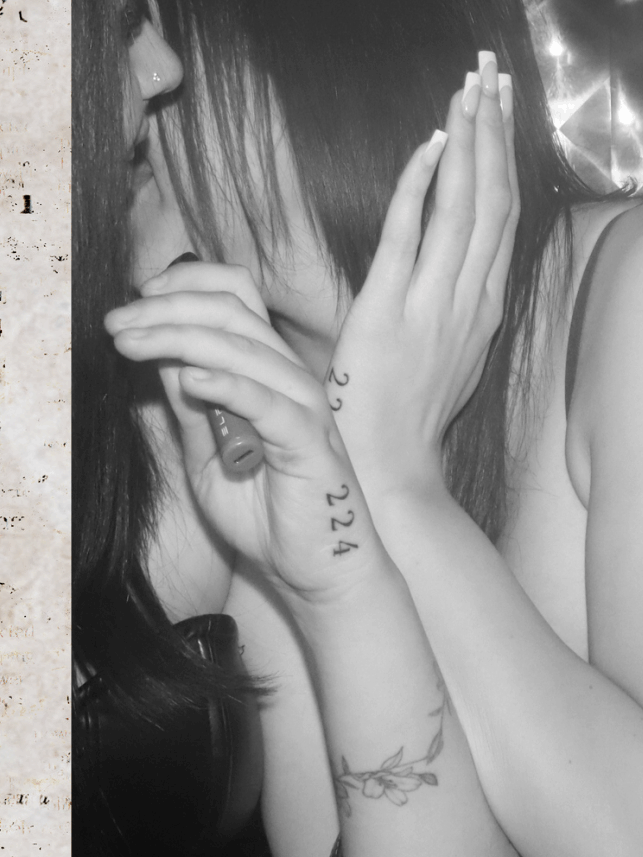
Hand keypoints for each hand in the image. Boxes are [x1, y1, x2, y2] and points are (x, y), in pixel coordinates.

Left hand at [105, 261, 380, 610]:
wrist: (312, 570)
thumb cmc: (264, 513)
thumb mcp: (205, 453)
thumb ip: (188, 406)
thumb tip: (159, 356)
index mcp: (268, 370)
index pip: (235, 298)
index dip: (184, 286)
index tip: (134, 300)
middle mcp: (289, 376)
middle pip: (230, 311)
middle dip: (165, 309)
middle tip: (116, 323)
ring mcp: (302, 405)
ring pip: (241, 347)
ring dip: (177, 337)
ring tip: (129, 343)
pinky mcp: (309, 440)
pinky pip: (266, 401)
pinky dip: (227, 383)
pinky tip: (188, 378)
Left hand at [329, 53, 518, 497]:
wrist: (390, 474)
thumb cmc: (409, 419)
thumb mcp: (451, 356)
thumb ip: (455, 305)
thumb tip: (453, 266)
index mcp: (486, 304)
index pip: (503, 211)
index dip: (503, 150)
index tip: (501, 100)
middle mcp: (472, 297)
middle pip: (494, 195)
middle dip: (493, 125)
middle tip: (490, 67)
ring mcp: (436, 304)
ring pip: (465, 207)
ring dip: (468, 140)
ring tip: (469, 85)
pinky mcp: (391, 313)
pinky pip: (410, 238)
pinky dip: (423, 187)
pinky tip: (430, 145)